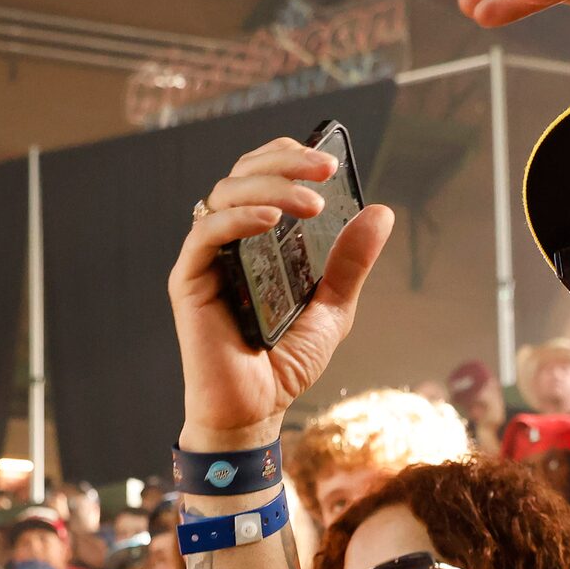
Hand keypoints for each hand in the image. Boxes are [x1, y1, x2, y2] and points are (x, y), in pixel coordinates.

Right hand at [172, 141, 396, 449]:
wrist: (255, 411)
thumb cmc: (285, 363)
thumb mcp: (333, 308)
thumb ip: (350, 263)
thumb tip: (380, 213)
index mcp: (256, 239)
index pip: (263, 176)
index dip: (289, 158)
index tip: (328, 160)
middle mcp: (227, 241)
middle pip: (242, 175)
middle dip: (283, 163)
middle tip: (324, 169)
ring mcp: (205, 258)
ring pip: (224, 195)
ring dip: (270, 189)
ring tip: (311, 205)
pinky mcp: (189, 281)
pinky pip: (205, 234)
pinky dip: (239, 219)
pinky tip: (272, 222)